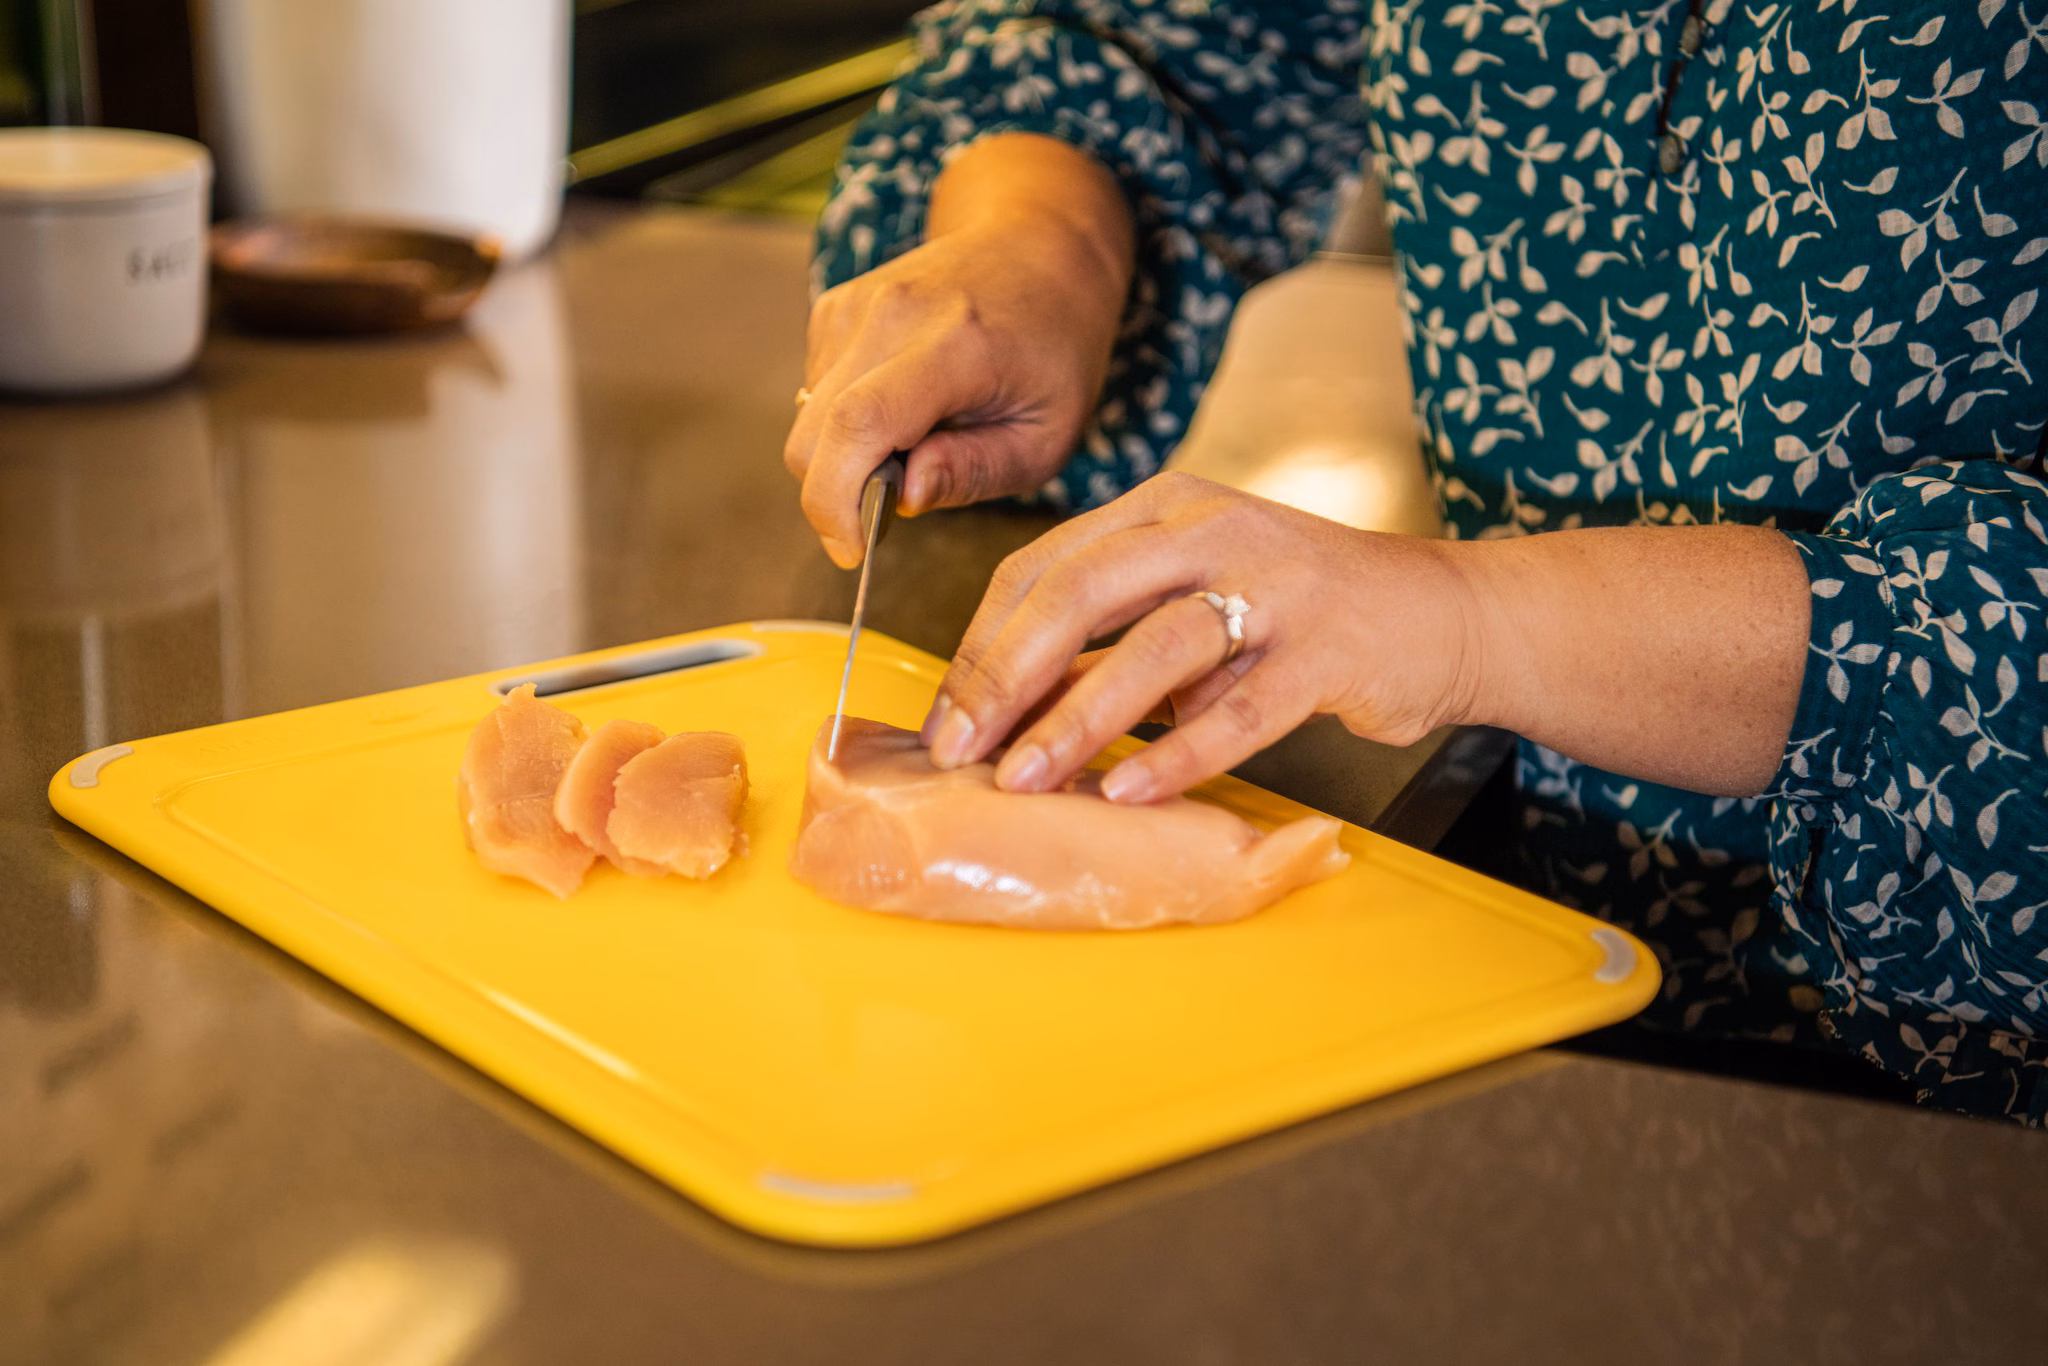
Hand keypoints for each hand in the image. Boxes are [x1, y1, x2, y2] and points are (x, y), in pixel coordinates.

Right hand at [784, 135, 1132, 566]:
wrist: (1040, 244)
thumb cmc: (1056, 346)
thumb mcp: (1047, 434)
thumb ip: (975, 471)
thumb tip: (903, 497)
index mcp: (951, 344)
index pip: (856, 426)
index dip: (834, 502)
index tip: (853, 550)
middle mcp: (888, 314)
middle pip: (813, 435)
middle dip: (839, 494)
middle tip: (903, 498)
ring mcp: (853, 305)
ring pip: (808, 420)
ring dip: (848, 455)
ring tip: (921, 439)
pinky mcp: (833, 308)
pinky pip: (816, 394)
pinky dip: (847, 422)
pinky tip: (904, 407)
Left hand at [920, 471, 1483, 802]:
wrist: (1442, 616)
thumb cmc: (1299, 616)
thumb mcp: (1195, 604)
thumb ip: (1109, 644)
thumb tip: (1003, 714)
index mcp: (1165, 508)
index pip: (1044, 566)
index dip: (984, 644)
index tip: (945, 717)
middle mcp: (1214, 528)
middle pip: (1081, 592)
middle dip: (1008, 675)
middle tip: (961, 747)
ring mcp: (1276, 583)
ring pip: (1153, 649)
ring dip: (1079, 721)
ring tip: (1026, 779)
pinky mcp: (1327, 648)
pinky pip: (1238, 710)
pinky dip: (1175, 755)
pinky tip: (1126, 794)